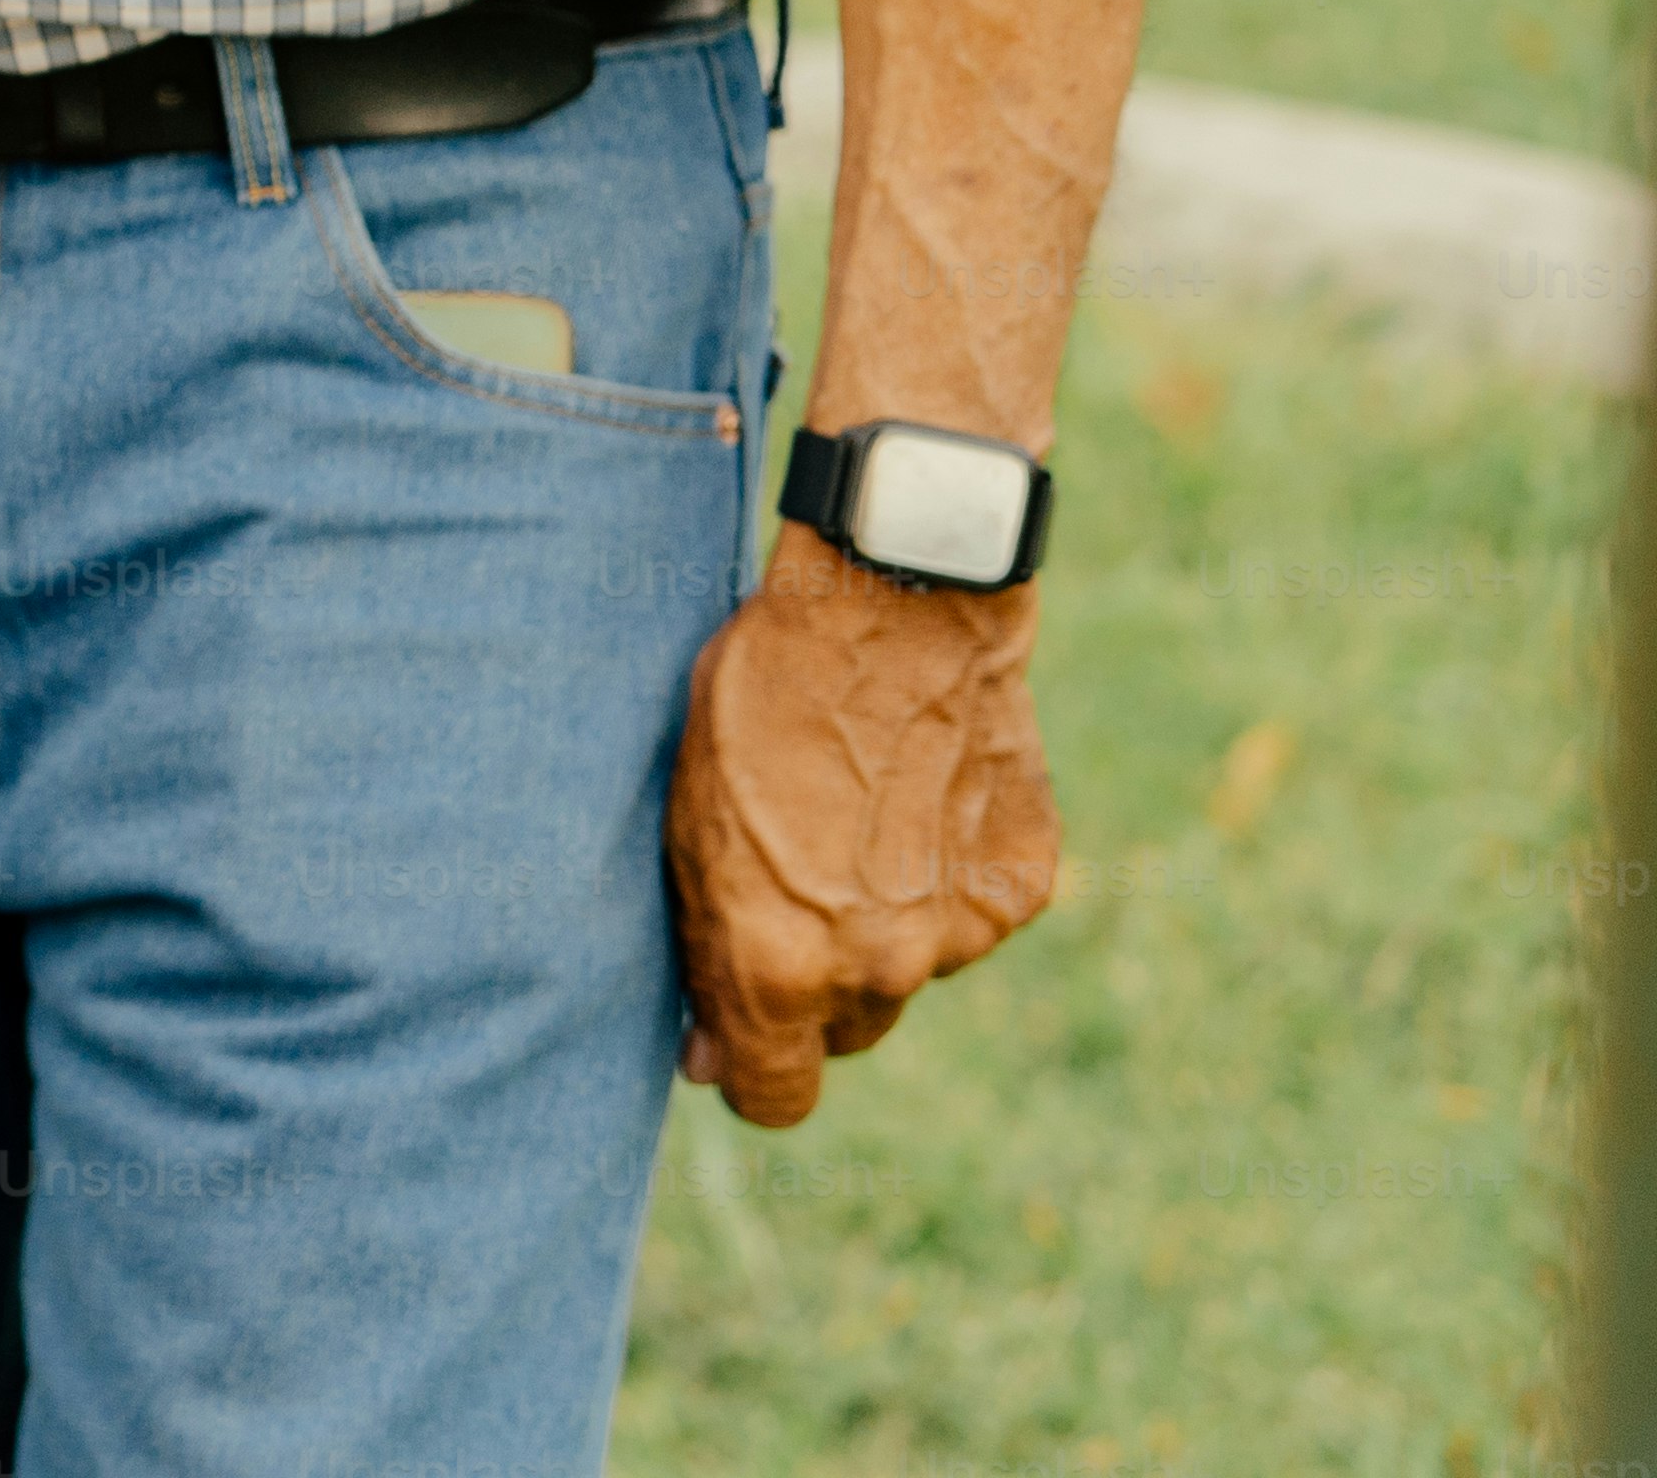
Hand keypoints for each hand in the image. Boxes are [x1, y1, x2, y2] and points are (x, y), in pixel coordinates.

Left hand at [668, 524, 1060, 1124]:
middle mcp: (878, 969)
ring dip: (884, 924)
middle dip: (816, 986)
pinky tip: (921, 795)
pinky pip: (969, 913)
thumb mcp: (689, 822)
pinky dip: (946, 877)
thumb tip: (708, 1058)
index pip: (774, 1098)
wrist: (890, 610)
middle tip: (794, 883)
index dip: (750, 1070)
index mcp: (781, 965)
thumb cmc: (756, 702)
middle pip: (846, 1033)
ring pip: (911, 970)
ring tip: (858, 813)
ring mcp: (959, 932)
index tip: (738, 1033)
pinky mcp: (1020, 888)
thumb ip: (705, 949)